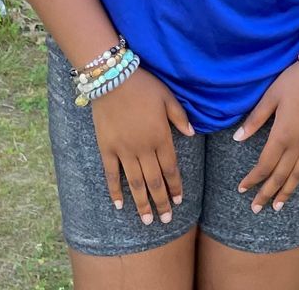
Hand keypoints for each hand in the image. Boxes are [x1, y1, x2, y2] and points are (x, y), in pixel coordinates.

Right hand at [89, 67, 192, 226]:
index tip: (178, 201)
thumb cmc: (143, 85)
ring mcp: (123, 150)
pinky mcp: (107, 148)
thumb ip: (180, 117)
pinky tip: (119, 206)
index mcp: (160, 137)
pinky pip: (111, 174)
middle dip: (161, 203)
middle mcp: (143, 148)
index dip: (175, 186)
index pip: (170, 168)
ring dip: (142, 203)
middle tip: (165, 220)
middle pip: (154, 182)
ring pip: (135, 183)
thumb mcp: (168, 97)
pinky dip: (114, 191)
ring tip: (146, 221)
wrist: (112, 78)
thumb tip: (191, 134)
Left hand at [235, 61, 298, 212]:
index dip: (253, 179)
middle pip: (280, 175)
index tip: (243, 189)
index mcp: (281, 135)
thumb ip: (255, 120)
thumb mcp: (270, 98)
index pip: (264, 165)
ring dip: (287, 191)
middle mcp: (298, 144)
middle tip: (256, 208)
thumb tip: (238, 138)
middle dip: (267, 193)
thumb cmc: (293, 81)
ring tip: (278, 206)